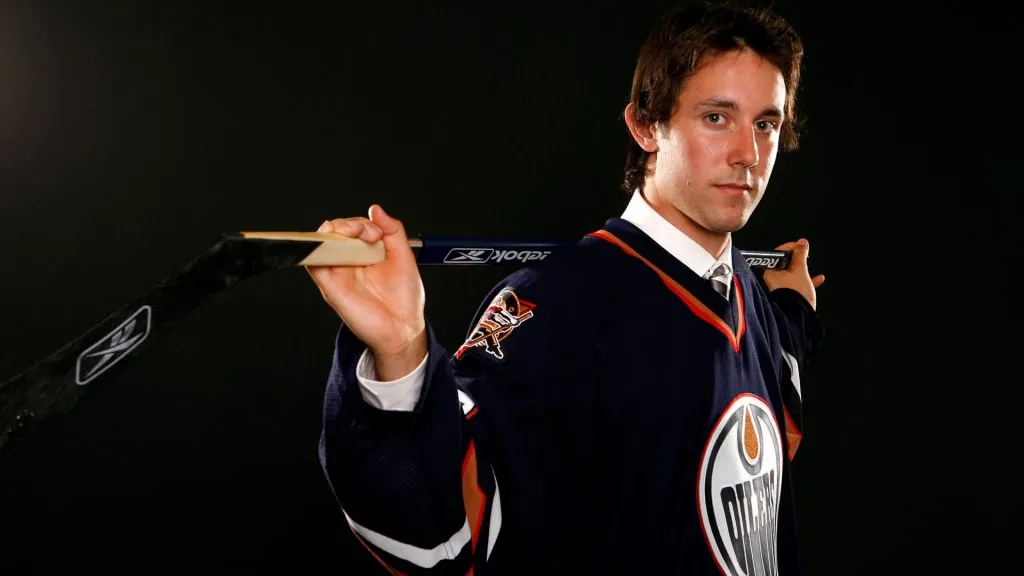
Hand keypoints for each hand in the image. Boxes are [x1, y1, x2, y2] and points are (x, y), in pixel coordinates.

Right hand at [306, 205, 426, 379]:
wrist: (403, 328)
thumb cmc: (404, 298)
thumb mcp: (404, 256)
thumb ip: (393, 230)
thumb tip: (375, 209)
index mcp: (366, 252)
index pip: (353, 226)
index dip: (362, 223)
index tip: (377, 234)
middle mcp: (350, 260)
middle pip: (335, 231)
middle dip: (348, 224)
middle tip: (368, 235)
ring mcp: (338, 272)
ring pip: (321, 242)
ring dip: (332, 232)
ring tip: (352, 235)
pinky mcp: (330, 286)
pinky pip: (312, 263)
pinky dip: (313, 250)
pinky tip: (329, 245)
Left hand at [762, 238, 824, 310]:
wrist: (800, 317)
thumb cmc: (796, 293)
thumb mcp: (800, 270)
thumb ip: (800, 255)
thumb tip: (801, 242)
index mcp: (771, 272)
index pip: (778, 254)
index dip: (789, 248)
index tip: (799, 246)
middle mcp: (774, 280)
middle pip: (785, 263)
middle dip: (797, 258)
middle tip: (805, 255)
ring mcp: (782, 288)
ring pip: (793, 274)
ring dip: (803, 269)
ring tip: (809, 266)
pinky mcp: (790, 295)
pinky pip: (799, 284)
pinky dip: (808, 280)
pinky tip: (819, 278)